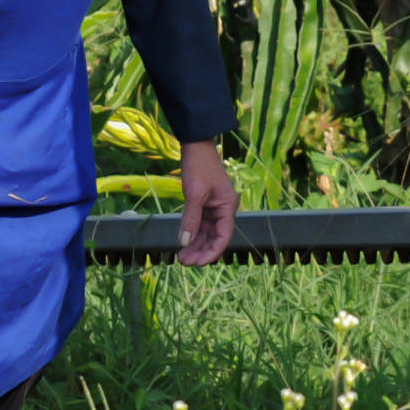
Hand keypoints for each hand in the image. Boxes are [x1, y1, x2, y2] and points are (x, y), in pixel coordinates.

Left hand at [178, 140, 238, 266]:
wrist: (195, 146)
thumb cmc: (198, 166)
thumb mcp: (194, 193)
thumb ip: (191, 219)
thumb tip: (185, 242)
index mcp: (227, 207)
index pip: (223, 237)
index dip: (212, 252)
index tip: (198, 264)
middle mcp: (223, 210)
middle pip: (215, 238)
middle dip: (201, 251)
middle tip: (184, 263)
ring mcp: (214, 208)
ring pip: (206, 233)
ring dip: (195, 246)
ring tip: (181, 258)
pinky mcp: (204, 205)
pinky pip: (200, 225)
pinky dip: (192, 235)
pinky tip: (183, 244)